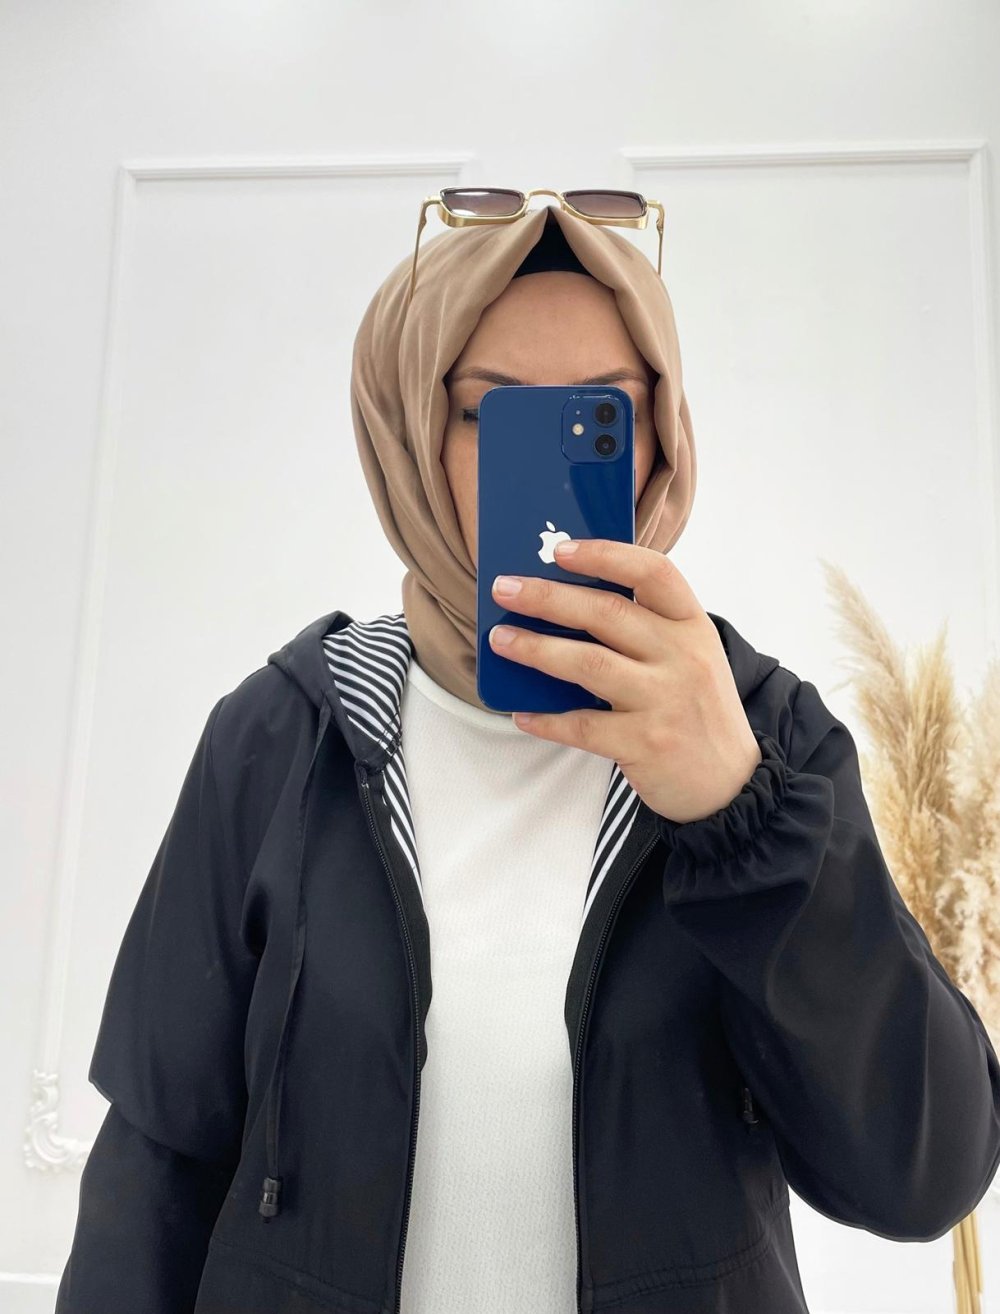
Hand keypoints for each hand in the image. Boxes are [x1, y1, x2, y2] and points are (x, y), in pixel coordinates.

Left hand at [489, 538, 761, 824]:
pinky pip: (583, 726)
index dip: (604, 555)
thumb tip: (563, 603)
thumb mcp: (688, 657)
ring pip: (588, 664)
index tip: (560, 550)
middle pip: (606, 613)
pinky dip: (547, 720)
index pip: (653, 572)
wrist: (733, 784)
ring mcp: (664, 701)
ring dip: (536, 649)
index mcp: (692, 626)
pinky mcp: (646, 743)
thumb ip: (644, 629)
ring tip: (500, 639)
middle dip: (547, 597)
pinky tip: (521, 714)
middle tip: (505, 589)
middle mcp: (682, 657)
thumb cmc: (696, 710)